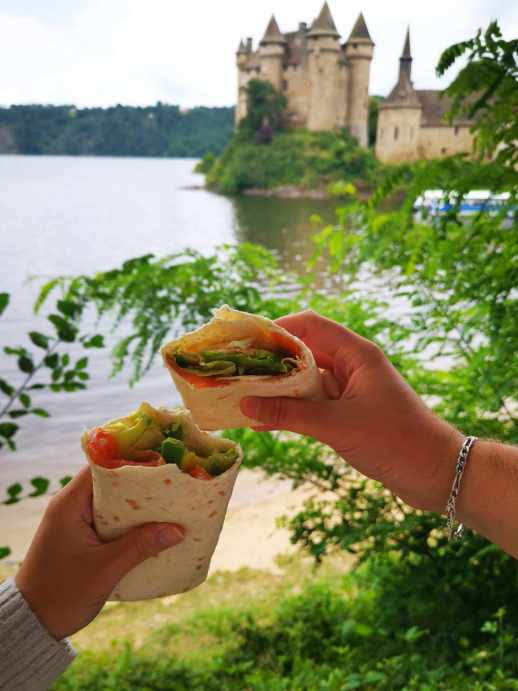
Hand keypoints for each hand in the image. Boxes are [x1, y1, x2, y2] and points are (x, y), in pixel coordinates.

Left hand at [15, 467, 184, 639]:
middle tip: (172, 483)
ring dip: (136, 504)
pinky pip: (108, 519)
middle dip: (140, 483)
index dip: (131, 460)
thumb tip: (178, 530)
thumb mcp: (105, 570)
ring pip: (111, 502)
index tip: (161, 461)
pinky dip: (128, 521)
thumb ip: (140, 546)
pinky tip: (152, 528)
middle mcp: (70, 505)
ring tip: (169, 503)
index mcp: (69, 503)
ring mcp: (74, 520)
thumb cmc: (62, 594)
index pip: (102, 466)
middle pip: (110, 481)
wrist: (31, 624)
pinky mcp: (79, 535)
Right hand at [241, 310, 462, 512]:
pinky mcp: (348, 411)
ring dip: (277, 386)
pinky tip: (261, 419)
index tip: (246, 340)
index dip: (277, 328)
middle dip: (270, 359)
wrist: (436, 473)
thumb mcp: (337, 426)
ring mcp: (350, 389)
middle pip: (304, 351)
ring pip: (305, 379)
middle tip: (235, 369)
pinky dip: (289, 408)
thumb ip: (290, 414)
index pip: (311, 325)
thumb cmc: (395, 441)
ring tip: (240, 393)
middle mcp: (352, 365)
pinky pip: (312, 403)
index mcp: (357, 354)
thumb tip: (245, 404)